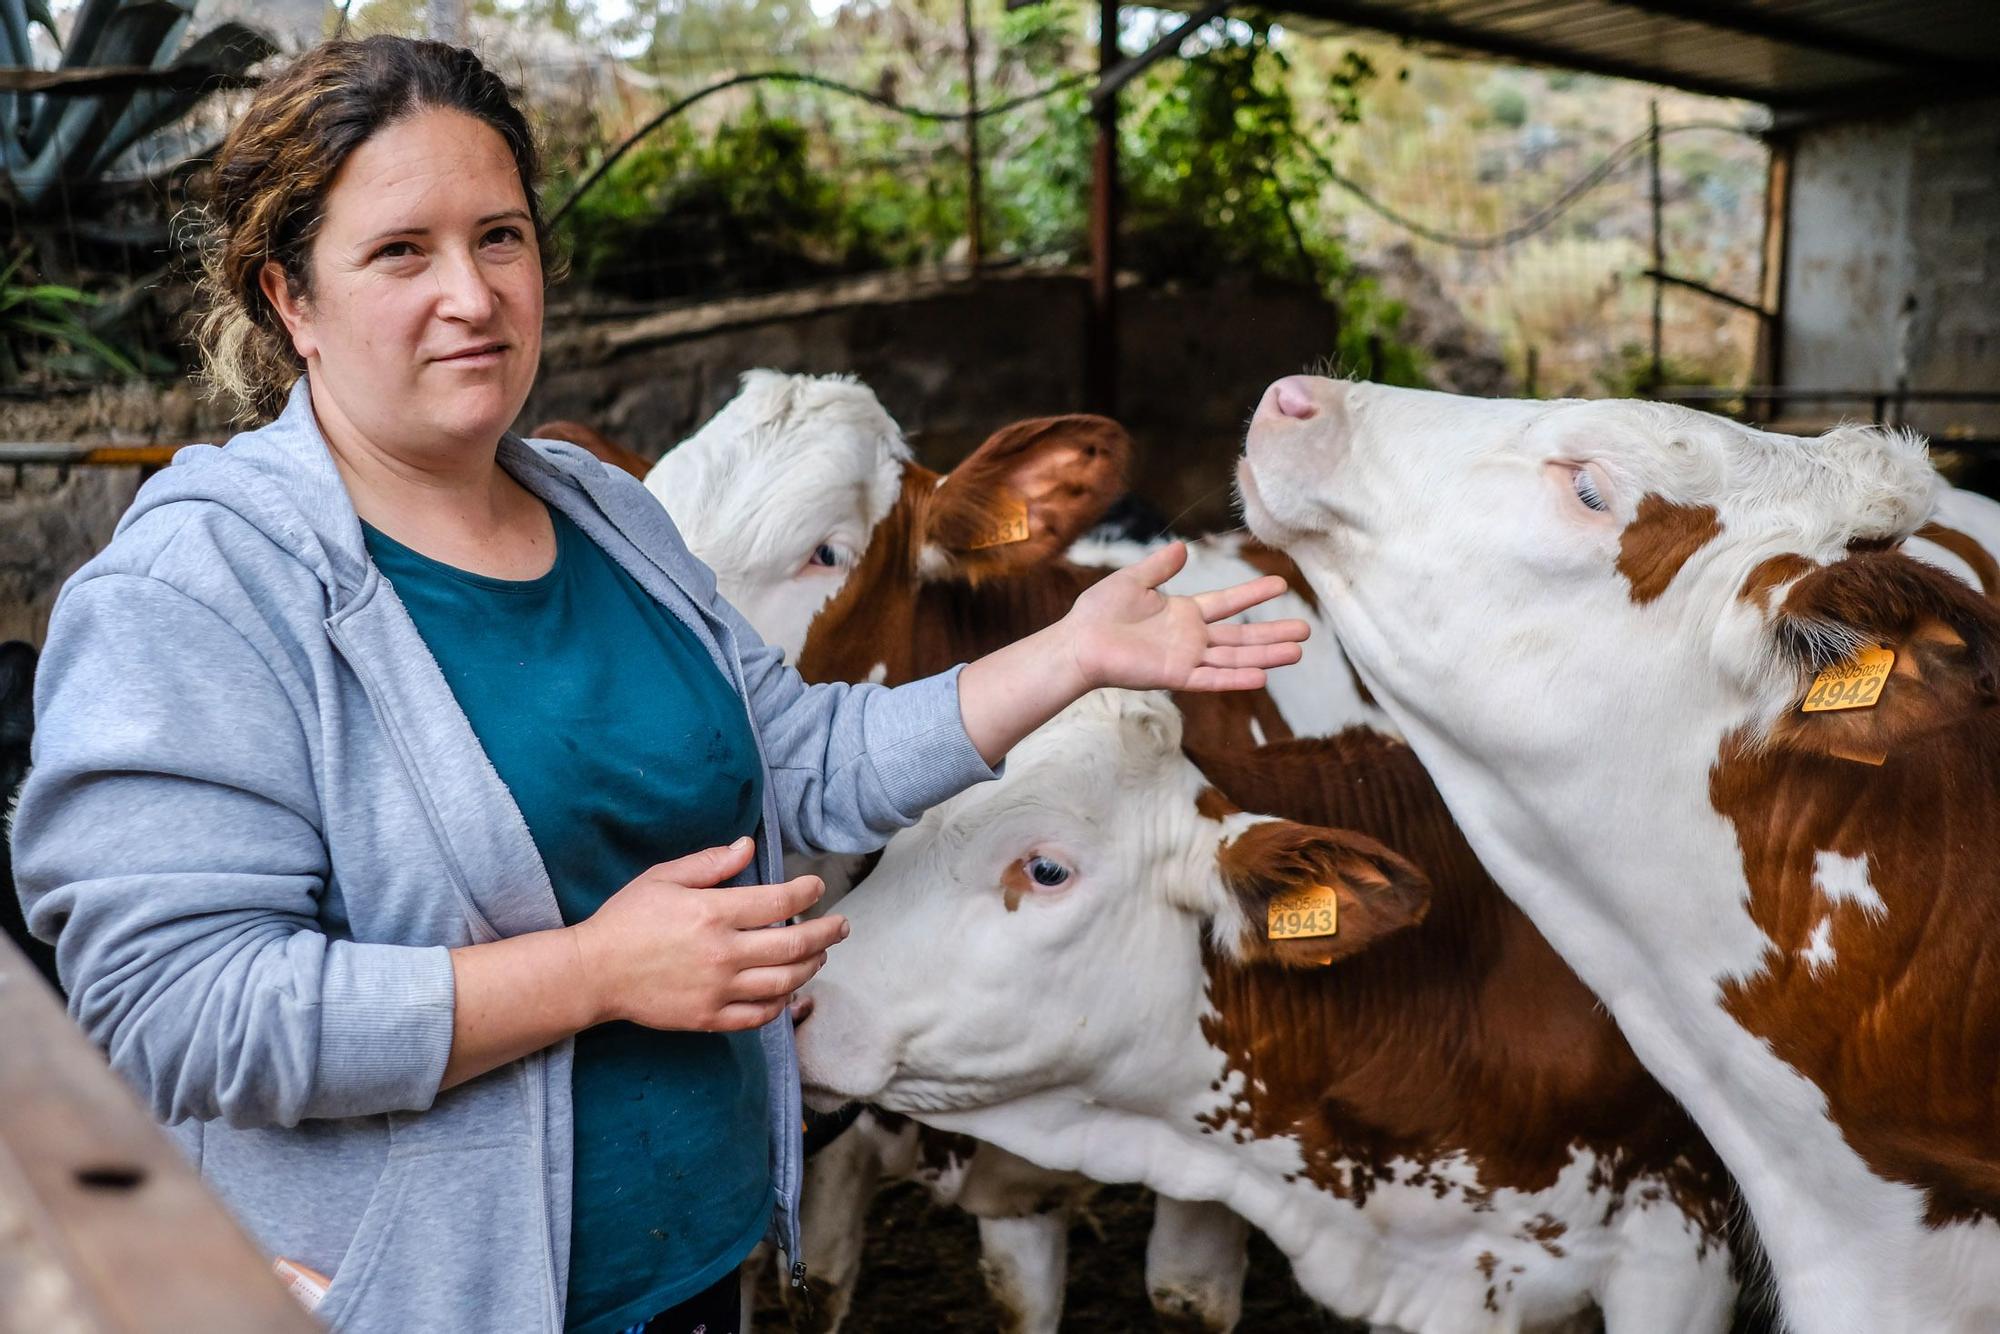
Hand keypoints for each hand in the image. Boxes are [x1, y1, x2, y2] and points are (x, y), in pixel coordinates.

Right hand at [570, 837, 848, 1032]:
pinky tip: (789, 991)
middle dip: (826, 933)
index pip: (778, 901)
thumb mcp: (664, 878)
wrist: (594, 973)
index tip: (817, 888)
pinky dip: (781, 1004)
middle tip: (841, 926)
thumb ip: (710, 864)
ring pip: (784, 982)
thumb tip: (748, 847)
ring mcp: (718, 990)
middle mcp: (723, 953)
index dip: (807, 893)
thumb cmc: (626, 919)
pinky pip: (758, 1016)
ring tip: (820, 955)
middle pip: (794, 944)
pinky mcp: (708, 1018)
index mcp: (713, 913)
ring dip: (811, 967)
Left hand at [1061, 541, 1308, 692]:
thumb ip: (1160, 566)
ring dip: (1266, 656)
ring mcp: (1186, 658)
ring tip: (1298, 652)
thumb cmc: (1099, 613)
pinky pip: (1212, 679)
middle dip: (1273, 633)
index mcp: (1183, 614)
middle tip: (1306, 629)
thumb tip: (1183, 547)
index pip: (1227, 603)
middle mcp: (1191, 638)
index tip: (1281, 584)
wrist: (1078, 641)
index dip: (1253, 594)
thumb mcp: (1133, 580)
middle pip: (1241, 635)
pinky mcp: (1175, 676)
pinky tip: (1262, 677)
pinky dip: (1236, 679)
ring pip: (1234, 658)